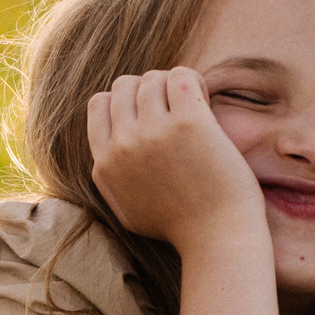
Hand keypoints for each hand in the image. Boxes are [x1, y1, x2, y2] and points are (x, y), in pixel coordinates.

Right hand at [86, 69, 264, 251]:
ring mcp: (154, 132)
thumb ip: (108, 179)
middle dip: (148, 89)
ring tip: (192, 104)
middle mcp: (123, 145)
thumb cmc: (178, 227)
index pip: (98, 104)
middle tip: (174, 108)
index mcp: (104, 164)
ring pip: (152, 78)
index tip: (148, 116)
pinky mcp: (189, 123)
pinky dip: (192, 80)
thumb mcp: (126, 210)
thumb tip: (102, 151)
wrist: (216, 238)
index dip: (123, 102)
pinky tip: (204, 99)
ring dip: (172, 84)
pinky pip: (181, 75)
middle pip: (124, 86)